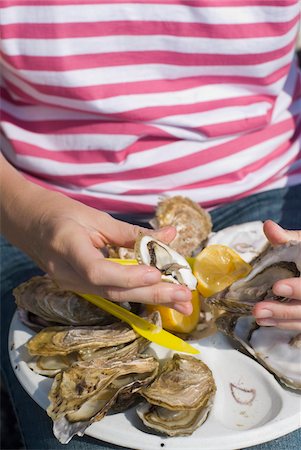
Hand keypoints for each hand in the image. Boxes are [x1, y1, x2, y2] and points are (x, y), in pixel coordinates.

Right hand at [28, 195, 192, 314]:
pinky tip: (160, 296)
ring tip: (182, 303)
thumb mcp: (95, 217)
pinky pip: (111, 292)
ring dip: (151, 299)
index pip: (98, 271)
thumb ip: (131, 231)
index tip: (157, 273)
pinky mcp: (80, 286)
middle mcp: (68, 274)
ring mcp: (72, 284)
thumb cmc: (58, 212)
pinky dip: (138, 293)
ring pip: (115, 296)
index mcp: (68, 248)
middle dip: (153, 295)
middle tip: (185, 298)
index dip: (129, 275)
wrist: (28, 222)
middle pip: (114, 291)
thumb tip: (169, 235)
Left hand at [252, 220, 300, 329]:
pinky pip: (300, 324)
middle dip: (284, 310)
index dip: (298, 288)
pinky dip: (282, 323)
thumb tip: (268, 226)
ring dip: (280, 319)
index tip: (277, 286)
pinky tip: (264, 321)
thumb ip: (286, 238)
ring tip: (257, 315)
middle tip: (258, 308)